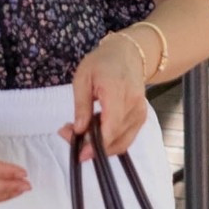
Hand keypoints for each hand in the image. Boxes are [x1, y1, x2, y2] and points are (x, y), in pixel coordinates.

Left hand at [59, 35, 147, 161]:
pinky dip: (109, 141)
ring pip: (121, 142)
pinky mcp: (141, 118)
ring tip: (78, 131)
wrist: (128, 54)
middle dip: (91, 145)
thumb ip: (81, 105)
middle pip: (115, 138)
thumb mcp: (82, 78)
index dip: (96, 144)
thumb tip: (79, 130)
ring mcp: (140, 113)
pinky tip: (94, 129)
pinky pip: (126, 138)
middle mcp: (133, 105)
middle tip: (68, 134)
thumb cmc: (102, 63)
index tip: (79, 154)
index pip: (111, 126)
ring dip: (99, 145)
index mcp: (117, 91)